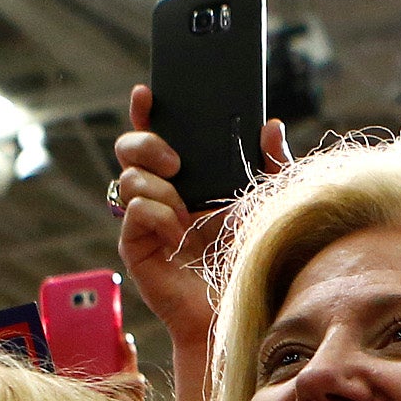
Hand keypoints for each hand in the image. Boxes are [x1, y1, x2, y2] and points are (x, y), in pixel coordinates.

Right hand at [115, 88, 292, 348]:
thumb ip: (272, 164)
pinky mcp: (136, 247)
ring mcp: (145, 220)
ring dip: (160, 188)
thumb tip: (270, 124)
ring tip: (188, 211)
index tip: (148, 93)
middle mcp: (161, 193)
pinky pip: (133, 213)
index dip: (145, 110)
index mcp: (188, 176)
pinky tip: (179, 233)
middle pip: (128, 148)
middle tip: (177, 161)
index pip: (158, 133)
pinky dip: (158, 216)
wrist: (240, 307)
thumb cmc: (251, 257)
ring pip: (129, 179)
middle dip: (145, 143)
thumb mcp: (269, 203)